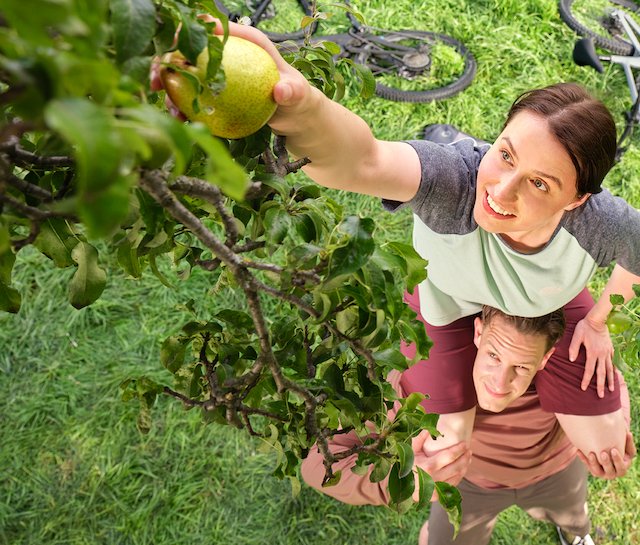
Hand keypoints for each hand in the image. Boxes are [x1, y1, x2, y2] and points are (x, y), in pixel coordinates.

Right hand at [150, 19, 311, 130]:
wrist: (296, 117)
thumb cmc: (299, 99)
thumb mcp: (300, 95)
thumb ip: (293, 91)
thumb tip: (281, 90)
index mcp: (245, 40)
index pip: (211, 27)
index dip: (186, 33)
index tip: (171, 50)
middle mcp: (227, 51)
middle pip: (188, 48)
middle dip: (164, 60)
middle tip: (155, 82)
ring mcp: (218, 72)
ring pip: (185, 72)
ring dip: (169, 86)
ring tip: (166, 106)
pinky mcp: (215, 91)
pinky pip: (193, 94)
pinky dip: (182, 104)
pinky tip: (177, 119)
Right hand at [411, 431, 471, 500]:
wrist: (403, 486)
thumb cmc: (407, 465)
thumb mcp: (410, 451)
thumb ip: (419, 439)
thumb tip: (428, 428)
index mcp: (428, 466)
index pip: (449, 456)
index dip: (459, 449)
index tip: (465, 443)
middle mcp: (434, 479)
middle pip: (457, 467)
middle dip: (465, 457)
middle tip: (469, 450)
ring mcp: (438, 489)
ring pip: (458, 476)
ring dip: (465, 466)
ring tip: (468, 458)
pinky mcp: (439, 496)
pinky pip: (454, 484)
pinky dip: (460, 476)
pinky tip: (462, 468)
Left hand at [569, 316, 614, 397]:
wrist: (597, 319)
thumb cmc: (585, 327)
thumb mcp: (576, 336)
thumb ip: (573, 348)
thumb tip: (572, 360)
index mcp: (593, 353)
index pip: (589, 370)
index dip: (586, 380)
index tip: (584, 388)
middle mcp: (602, 355)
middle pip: (601, 373)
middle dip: (601, 385)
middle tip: (602, 396)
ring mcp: (607, 352)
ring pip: (609, 369)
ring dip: (610, 380)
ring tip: (611, 389)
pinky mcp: (610, 349)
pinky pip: (612, 362)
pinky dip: (614, 370)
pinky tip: (615, 375)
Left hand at [577, 431, 636, 478]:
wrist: (609, 451)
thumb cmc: (621, 448)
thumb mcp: (626, 446)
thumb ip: (628, 441)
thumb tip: (629, 433)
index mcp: (623, 468)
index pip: (621, 467)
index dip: (617, 460)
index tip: (613, 449)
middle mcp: (613, 473)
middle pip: (610, 471)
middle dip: (606, 462)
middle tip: (603, 453)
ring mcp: (602, 473)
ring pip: (597, 471)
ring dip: (594, 463)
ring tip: (591, 453)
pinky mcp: (593, 470)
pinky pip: (587, 465)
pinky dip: (583, 458)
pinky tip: (578, 450)